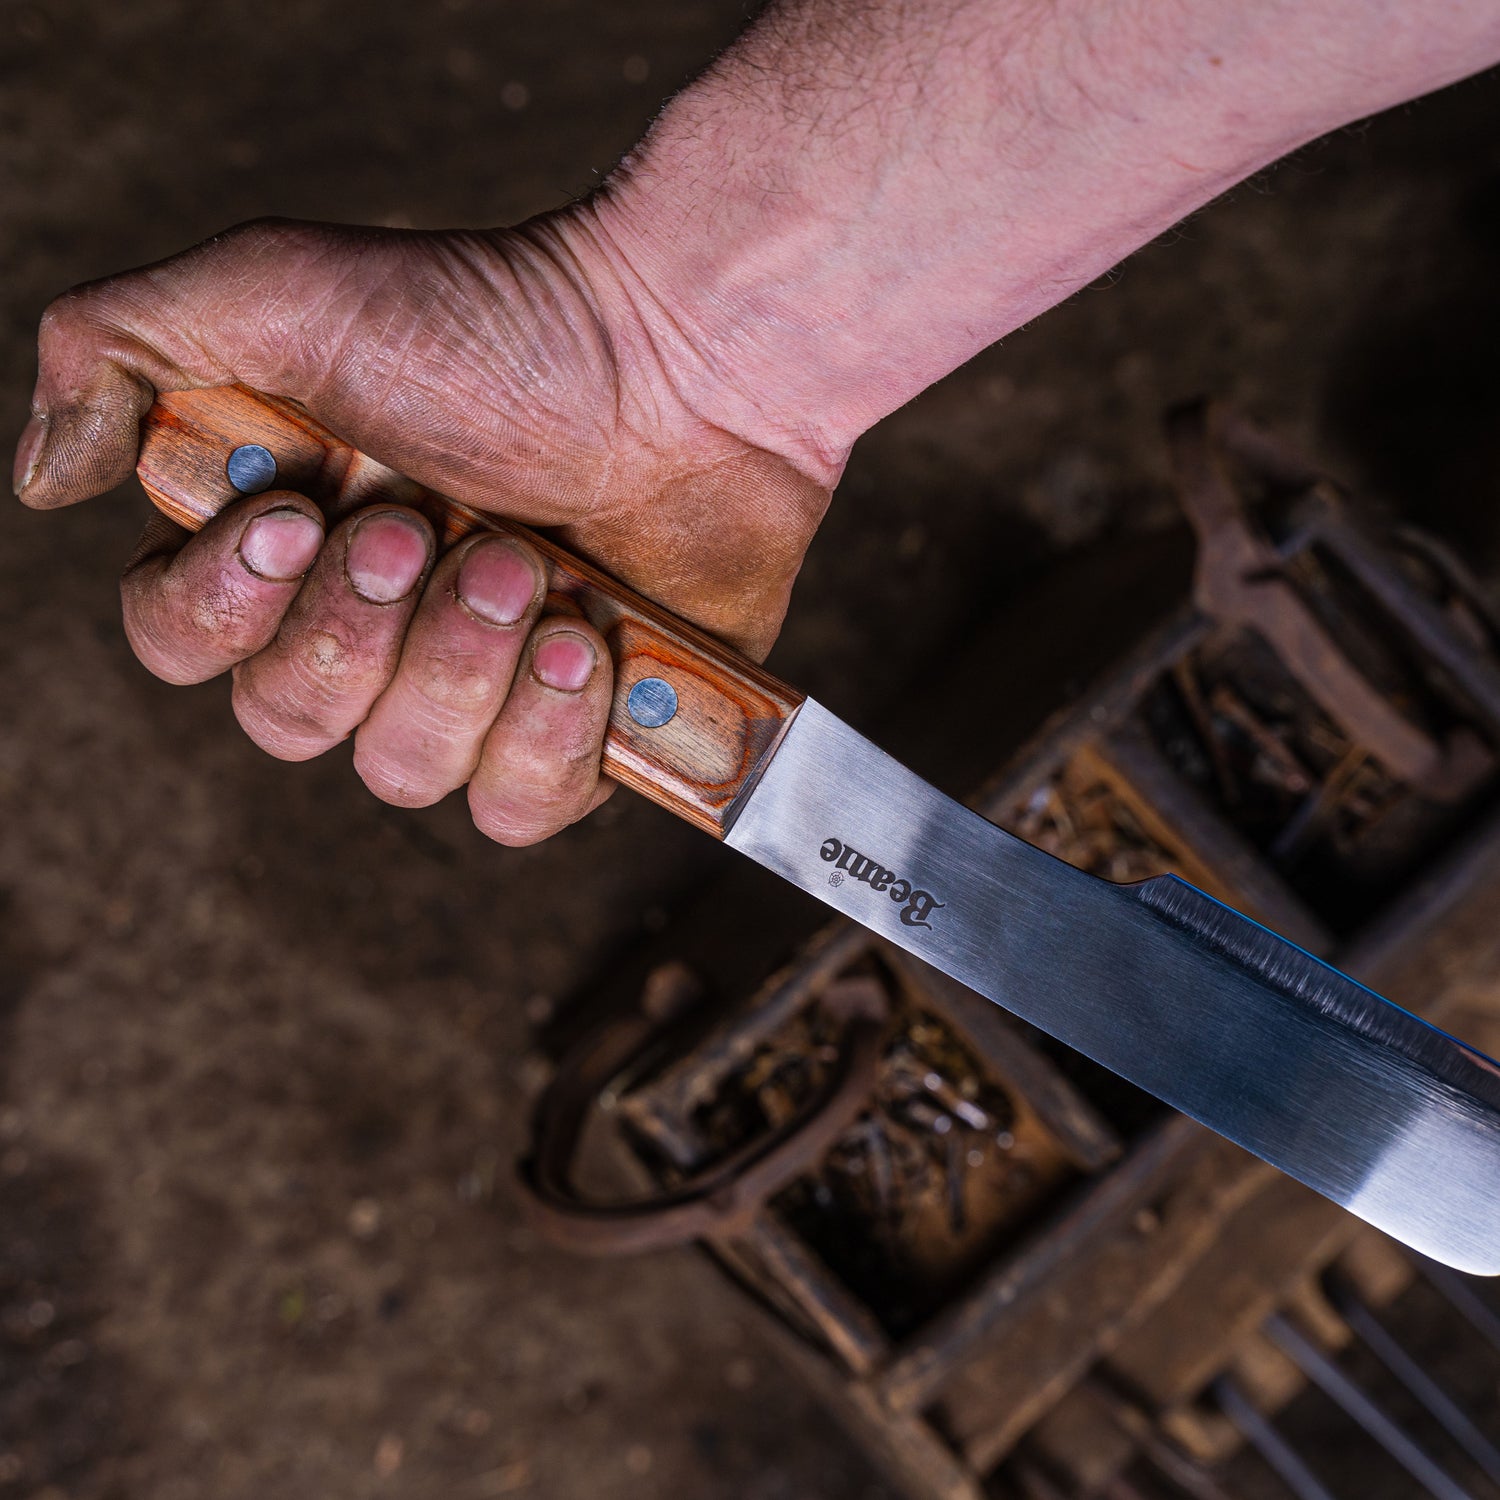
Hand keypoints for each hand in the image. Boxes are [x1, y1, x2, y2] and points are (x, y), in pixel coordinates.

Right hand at [13, 215, 832, 843]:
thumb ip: (123, 354)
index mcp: (288, 544)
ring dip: (461, 669)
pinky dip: (547, 738)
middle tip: (438, 529)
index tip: (300, 518)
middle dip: (362, 632)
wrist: (688, 356)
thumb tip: (44, 481)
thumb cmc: (496, 315)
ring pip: (405, 774)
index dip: (226, 610)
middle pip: (291, 724)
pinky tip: (587, 644)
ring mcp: (479, 686)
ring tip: (531, 567)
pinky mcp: (581, 728)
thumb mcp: (277, 289)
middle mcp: (374, 630)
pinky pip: (521, 809)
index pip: (181, 645)